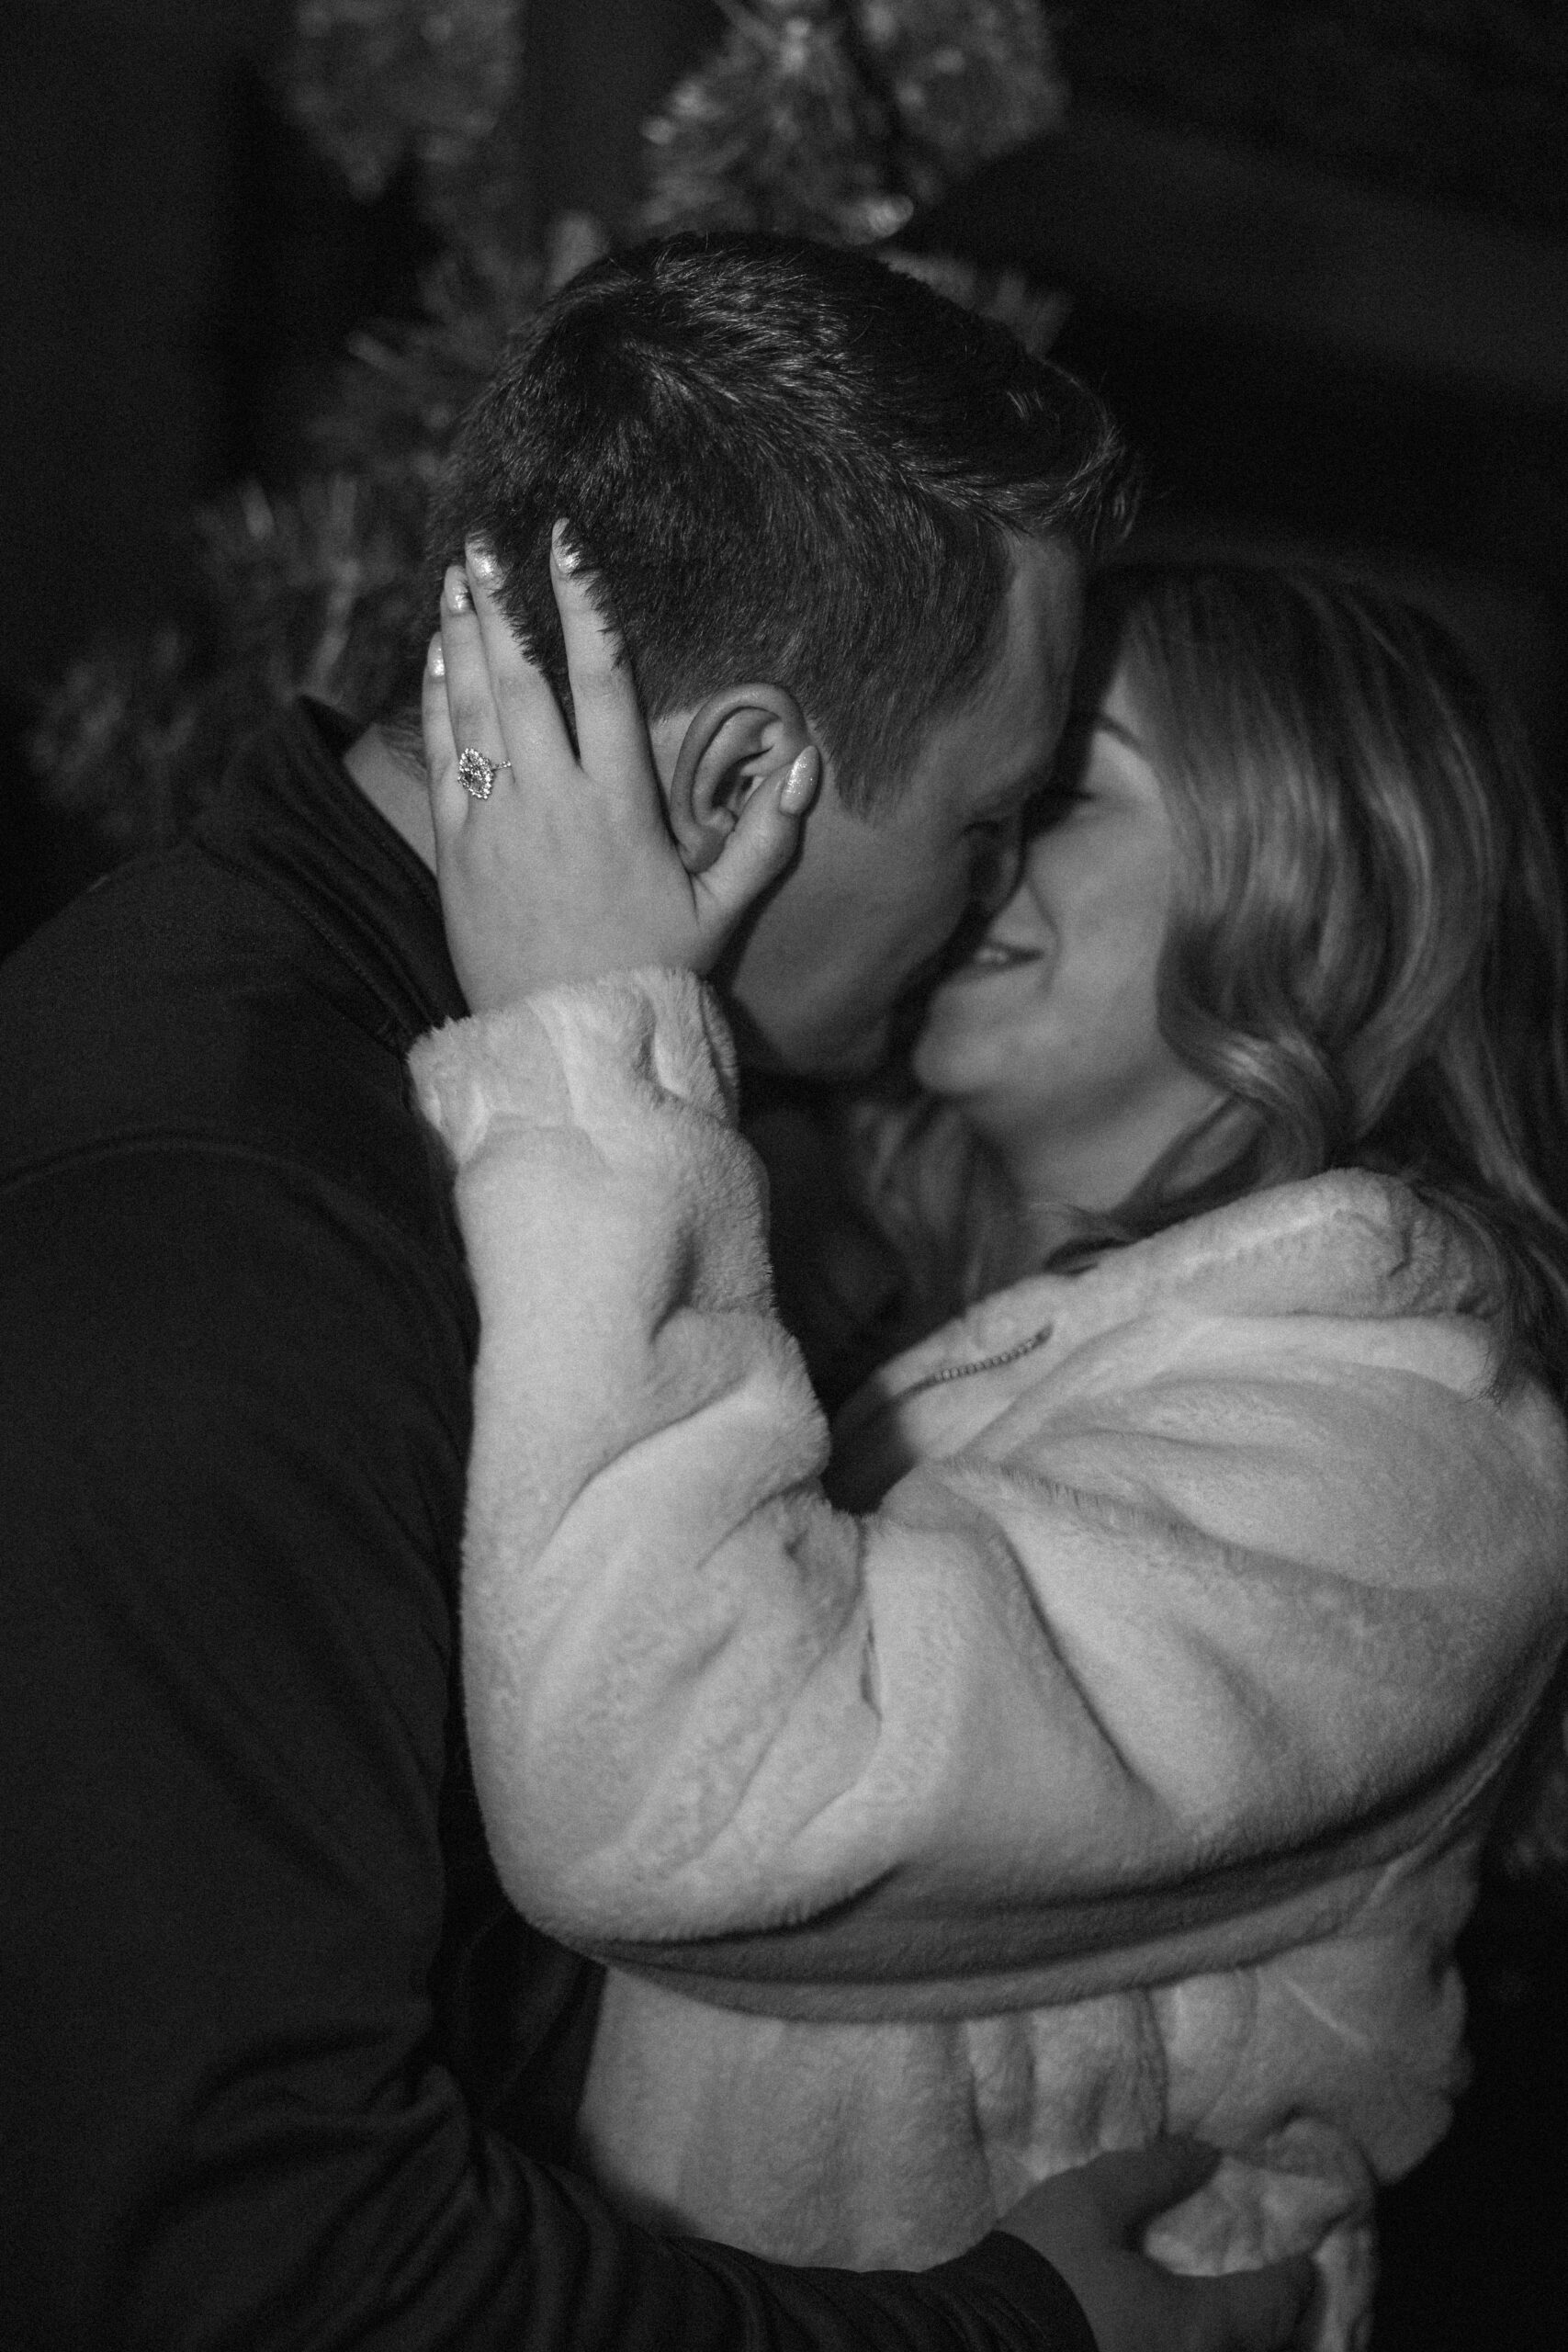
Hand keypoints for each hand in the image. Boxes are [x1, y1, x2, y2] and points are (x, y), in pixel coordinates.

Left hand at [423, 529, 820, 1011]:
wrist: (569, 1042)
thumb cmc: (651, 973)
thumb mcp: (720, 911)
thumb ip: (767, 837)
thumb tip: (806, 764)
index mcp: (620, 805)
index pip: (602, 680)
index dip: (585, 605)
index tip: (568, 545)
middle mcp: (553, 800)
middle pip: (523, 678)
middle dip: (504, 602)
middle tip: (487, 539)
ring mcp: (497, 823)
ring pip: (474, 707)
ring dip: (464, 635)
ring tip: (460, 575)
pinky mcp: (457, 851)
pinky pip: (445, 756)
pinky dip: (439, 699)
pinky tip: (438, 654)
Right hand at [999, 2143, 1315, 2351]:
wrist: (977, 2341)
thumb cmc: (1046, 2270)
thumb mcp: (1092, 2201)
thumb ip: (1153, 2174)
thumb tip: (1205, 2154)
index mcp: (1193, 2325)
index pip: (1267, 2306)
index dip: (1291, 2282)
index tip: (1306, 2264)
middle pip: (1254, 2350)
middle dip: (1273, 2326)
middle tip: (1280, 2298)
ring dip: (1236, 2341)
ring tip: (1231, 2318)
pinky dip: (1198, 2346)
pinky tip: (1178, 2332)